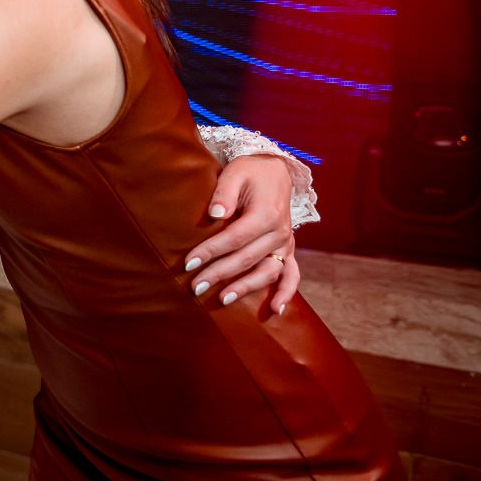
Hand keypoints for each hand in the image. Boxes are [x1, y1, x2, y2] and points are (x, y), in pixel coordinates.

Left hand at [184, 154, 302, 315]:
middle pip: (246, 259)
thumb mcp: (234, 173)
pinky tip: (274, 310)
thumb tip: (215, 214)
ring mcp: (285, 243)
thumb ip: (224, 193)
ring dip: (245, 288)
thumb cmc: (250, 172)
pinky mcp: (287, 249)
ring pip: (267, 272)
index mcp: (266, 214)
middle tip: (194, 287)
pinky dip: (286, 292)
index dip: (210, 252)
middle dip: (219, 274)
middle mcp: (279, 232)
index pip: (233, 239)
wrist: (275, 171)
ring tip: (222, 299)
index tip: (188, 262)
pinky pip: (292, 274)